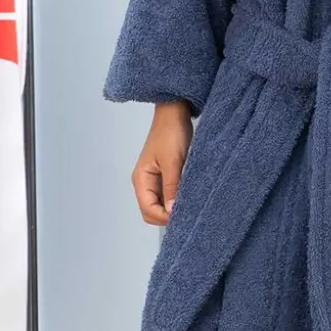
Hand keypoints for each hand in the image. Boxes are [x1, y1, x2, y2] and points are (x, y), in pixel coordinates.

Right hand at [132, 100, 192, 224]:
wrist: (175, 113)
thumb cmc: (171, 132)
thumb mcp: (173, 161)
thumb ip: (172, 186)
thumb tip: (172, 210)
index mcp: (141, 179)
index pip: (148, 210)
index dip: (165, 217)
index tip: (183, 215)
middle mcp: (145, 182)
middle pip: (152, 212)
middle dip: (167, 216)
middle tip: (188, 212)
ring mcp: (155, 180)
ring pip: (161, 205)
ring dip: (173, 208)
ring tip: (190, 203)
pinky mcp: (165, 176)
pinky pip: (169, 195)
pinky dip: (177, 199)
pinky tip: (189, 195)